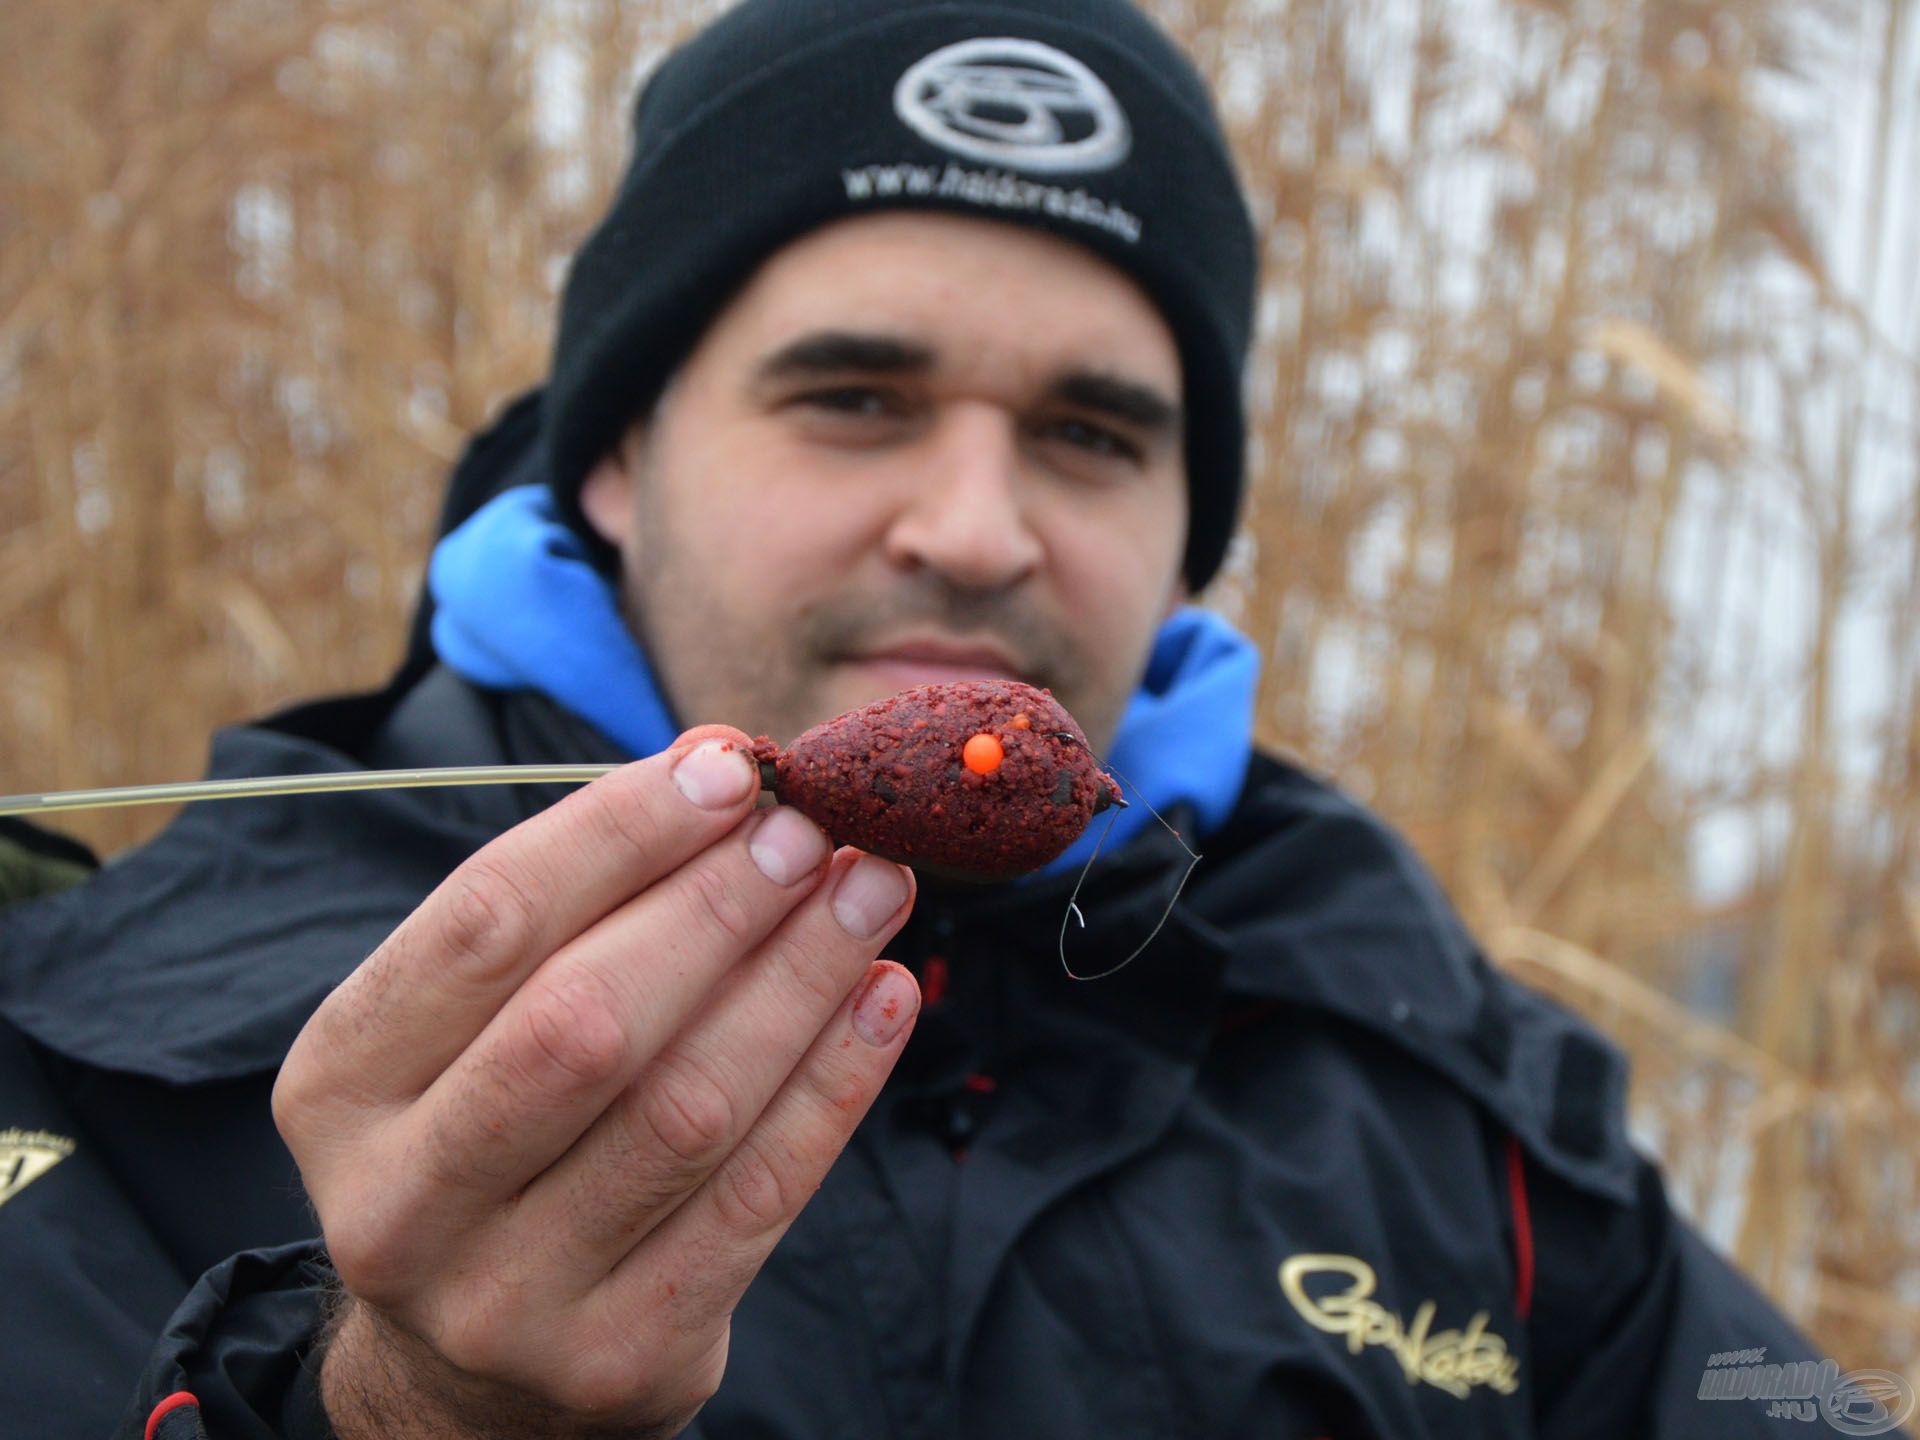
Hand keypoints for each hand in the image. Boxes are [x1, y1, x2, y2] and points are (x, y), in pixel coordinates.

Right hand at [272, 726, 919, 1438]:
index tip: (727, 765)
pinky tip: (883, 997)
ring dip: (800, 980)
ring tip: (872, 892)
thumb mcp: (476, 1028)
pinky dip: (835, 1083)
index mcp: (342, 1083)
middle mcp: (402, 1201)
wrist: (471, 1373)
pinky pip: (756, 1197)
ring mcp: (509, 1298)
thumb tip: (725, 769)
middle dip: (719, 907)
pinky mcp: (623, 1357)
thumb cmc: (492, 1134)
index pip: (486, 923)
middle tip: (813, 831)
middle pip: (584, 1023)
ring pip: (685, 1111)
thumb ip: (577, 911)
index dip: (618, 833)